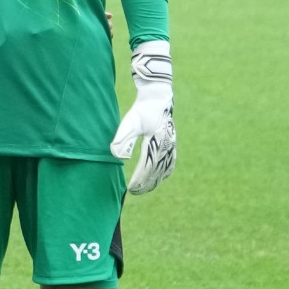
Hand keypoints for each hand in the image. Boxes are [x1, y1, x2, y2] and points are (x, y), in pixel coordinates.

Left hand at [110, 40, 175, 193]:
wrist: (157, 96)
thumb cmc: (141, 109)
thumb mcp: (129, 123)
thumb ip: (123, 139)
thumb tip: (117, 156)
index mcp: (157, 143)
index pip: (147, 167)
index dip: (139, 180)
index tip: (130, 189)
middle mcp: (167, 145)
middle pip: (157, 171)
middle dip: (146, 183)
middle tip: (135, 193)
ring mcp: (171, 144)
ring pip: (165, 168)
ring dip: (156, 180)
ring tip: (146, 189)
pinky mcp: (171, 141)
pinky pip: (171, 161)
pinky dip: (166, 171)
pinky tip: (162, 177)